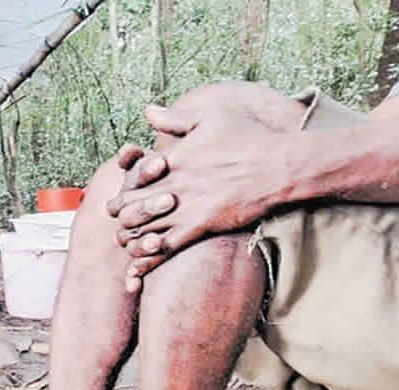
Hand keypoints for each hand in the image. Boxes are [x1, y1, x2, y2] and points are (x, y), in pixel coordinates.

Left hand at [110, 105, 290, 289]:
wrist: (279, 166)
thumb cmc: (249, 138)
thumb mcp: (210, 118)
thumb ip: (175, 118)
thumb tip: (148, 110)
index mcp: (171, 159)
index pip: (131, 178)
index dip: (123, 190)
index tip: (122, 198)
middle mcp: (172, 184)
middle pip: (129, 206)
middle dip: (120, 217)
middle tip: (120, 224)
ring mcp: (185, 206)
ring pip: (142, 230)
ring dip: (132, 239)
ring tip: (129, 245)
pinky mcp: (200, 225)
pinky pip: (164, 248)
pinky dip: (147, 260)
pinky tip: (138, 270)